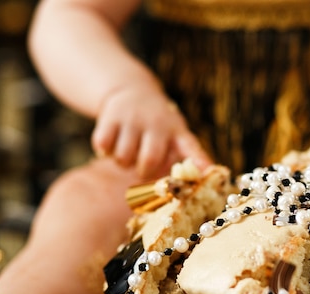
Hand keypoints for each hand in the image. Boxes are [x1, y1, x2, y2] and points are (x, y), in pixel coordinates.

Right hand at [92, 85, 212, 178]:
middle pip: (149, 160)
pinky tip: (113, 143)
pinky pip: (103, 146)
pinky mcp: (110, 116)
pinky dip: (105, 151)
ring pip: (123, 158)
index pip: (191, 147)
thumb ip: (181, 159)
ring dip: (123, 162)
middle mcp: (157, 122)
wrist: (132, 89)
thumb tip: (178, 189)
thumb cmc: (158, 124)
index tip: (206, 172)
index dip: (199, 161)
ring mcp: (133, 118)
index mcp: (177, 131)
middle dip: (144, 172)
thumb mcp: (175, 134)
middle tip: (142, 167)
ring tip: (128, 151)